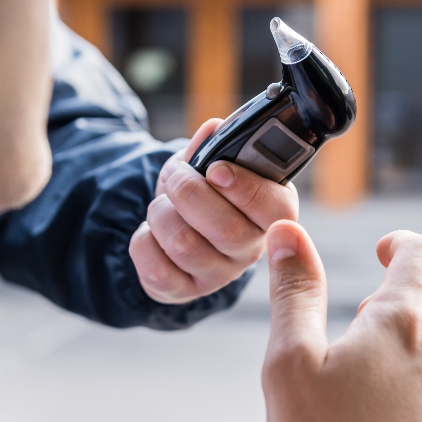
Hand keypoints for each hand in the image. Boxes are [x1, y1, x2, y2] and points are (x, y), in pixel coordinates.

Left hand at [129, 119, 298, 303]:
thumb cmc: (202, 192)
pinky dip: (143, 242)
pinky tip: (151, 233)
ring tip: (162, 205)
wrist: (175, 226)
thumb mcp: (208, 163)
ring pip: (186, 246)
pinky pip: (157, 270)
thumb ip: (212, 146)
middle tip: (176, 177)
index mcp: (271, 213)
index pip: (277, 209)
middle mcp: (251, 249)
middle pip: (227, 229)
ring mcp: (219, 275)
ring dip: (161, 214)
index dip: (245, 188)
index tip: (215, 170)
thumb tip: (213, 129)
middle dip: (189, 193)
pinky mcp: (185, 292)